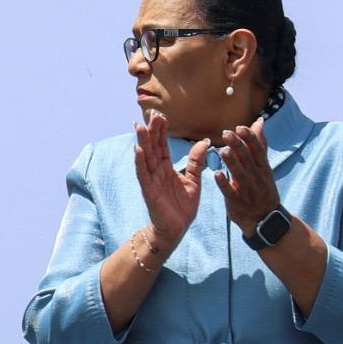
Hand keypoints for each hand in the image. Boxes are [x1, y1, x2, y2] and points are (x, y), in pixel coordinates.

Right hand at [132, 112, 208, 253]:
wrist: (176, 229)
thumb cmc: (182, 207)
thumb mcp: (194, 181)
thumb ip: (196, 162)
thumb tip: (204, 142)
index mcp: (166, 168)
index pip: (162, 146)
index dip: (162, 132)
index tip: (161, 116)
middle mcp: (156, 171)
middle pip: (153, 147)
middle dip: (152, 131)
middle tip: (152, 114)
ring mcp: (151, 180)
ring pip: (146, 157)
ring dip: (142, 142)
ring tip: (140, 126)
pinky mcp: (149, 190)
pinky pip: (143, 174)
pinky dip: (140, 162)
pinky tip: (138, 150)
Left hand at [213, 117, 283, 232]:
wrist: (265, 219)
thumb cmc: (261, 188)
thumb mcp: (264, 167)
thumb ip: (259, 145)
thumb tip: (259, 121)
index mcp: (262, 167)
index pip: (257, 150)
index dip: (249, 139)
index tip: (240, 127)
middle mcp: (256, 177)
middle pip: (247, 159)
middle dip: (238, 146)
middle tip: (226, 133)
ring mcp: (247, 189)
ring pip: (240, 174)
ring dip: (232, 162)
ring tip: (222, 151)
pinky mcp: (237, 201)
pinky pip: (230, 192)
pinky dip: (224, 183)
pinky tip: (216, 175)